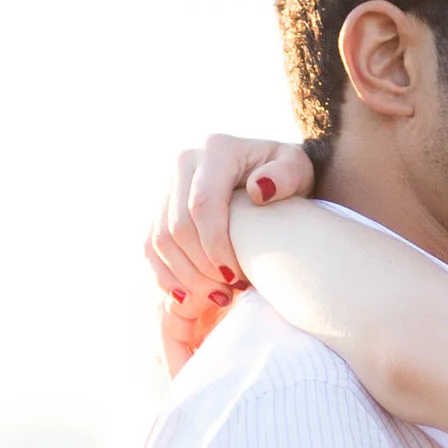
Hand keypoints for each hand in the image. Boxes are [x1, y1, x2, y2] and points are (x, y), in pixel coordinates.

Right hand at [147, 134, 315, 374]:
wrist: (269, 173)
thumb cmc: (287, 175)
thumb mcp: (298, 169)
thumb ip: (286, 176)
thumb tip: (258, 189)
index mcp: (216, 149)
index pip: (203, 204)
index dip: (215, 246)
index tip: (236, 278)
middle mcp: (185, 161)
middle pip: (177, 226)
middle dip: (201, 267)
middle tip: (229, 293)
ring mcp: (168, 184)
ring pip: (159, 239)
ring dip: (184, 276)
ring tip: (216, 297)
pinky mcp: (160, 207)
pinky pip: (150, 246)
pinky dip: (166, 275)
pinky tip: (188, 297)